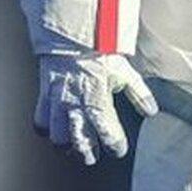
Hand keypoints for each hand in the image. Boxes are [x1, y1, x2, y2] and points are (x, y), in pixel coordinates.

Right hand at [33, 53, 157, 164]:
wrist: (73, 33)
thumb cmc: (100, 52)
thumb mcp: (125, 71)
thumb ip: (138, 93)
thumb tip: (151, 111)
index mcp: (97, 99)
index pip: (107, 131)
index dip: (114, 145)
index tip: (119, 150)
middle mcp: (76, 104)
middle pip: (80, 140)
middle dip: (87, 152)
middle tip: (92, 157)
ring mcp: (58, 101)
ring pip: (58, 135)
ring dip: (66, 144)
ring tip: (72, 148)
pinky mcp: (45, 95)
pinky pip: (40, 120)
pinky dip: (46, 128)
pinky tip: (52, 130)